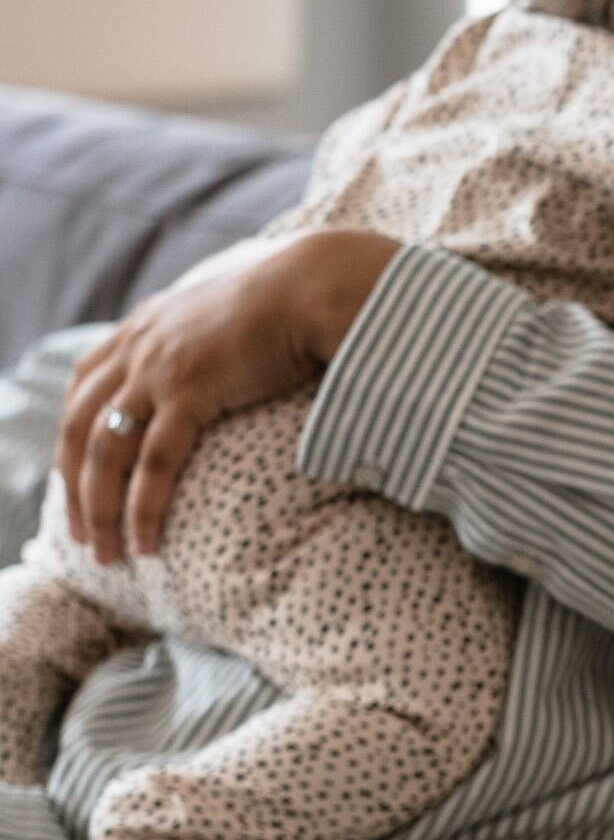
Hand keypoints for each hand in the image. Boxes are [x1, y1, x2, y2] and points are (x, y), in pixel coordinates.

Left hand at [58, 228, 399, 562]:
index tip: (79, 482)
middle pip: (78, 427)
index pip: (83, 390)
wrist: (315, 285)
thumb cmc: (291, 305)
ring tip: (110, 554)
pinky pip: (154, 460)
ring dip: (99, 509)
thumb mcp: (229, 320)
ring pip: (104, 451)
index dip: (73, 440)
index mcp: (143, 328)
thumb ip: (209, 344)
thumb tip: (228, 372)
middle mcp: (138, 346)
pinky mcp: (189, 388)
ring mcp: (158, 367)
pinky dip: (143, 506)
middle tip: (84, 536)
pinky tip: (145, 542)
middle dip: (74, 488)